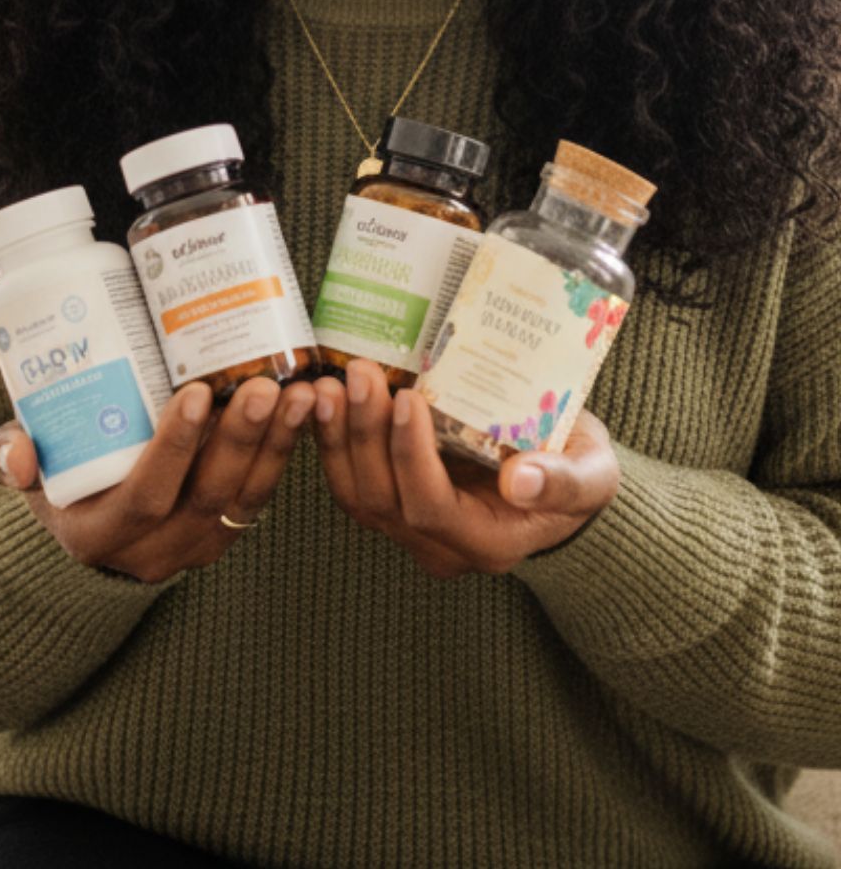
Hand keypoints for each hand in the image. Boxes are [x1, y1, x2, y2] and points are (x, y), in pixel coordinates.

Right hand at [0, 377, 316, 582]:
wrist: (80, 527)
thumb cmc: (50, 483)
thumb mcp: (17, 472)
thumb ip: (5, 458)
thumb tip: (21, 453)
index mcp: (98, 536)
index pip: (145, 494)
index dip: (174, 446)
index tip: (196, 392)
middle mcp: (150, 552)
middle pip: (205, 495)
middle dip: (240, 437)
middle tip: (264, 384)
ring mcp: (193, 548)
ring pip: (243, 498)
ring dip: (277, 444)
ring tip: (302, 392)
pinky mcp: (222, 535)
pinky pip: (260, 498)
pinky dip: (285, 455)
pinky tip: (305, 413)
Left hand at [310, 359, 620, 575]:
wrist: (559, 478)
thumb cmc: (579, 472)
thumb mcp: (592, 475)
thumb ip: (566, 481)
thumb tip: (523, 481)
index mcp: (489, 543)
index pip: (432, 508)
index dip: (412, 455)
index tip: (408, 399)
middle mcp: (439, 545)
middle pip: (382, 498)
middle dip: (365, 433)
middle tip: (361, 375)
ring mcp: (408, 529)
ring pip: (354, 492)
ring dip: (337, 435)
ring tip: (332, 382)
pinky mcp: (389, 502)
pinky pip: (348, 478)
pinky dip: (332, 438)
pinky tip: (326, 397)